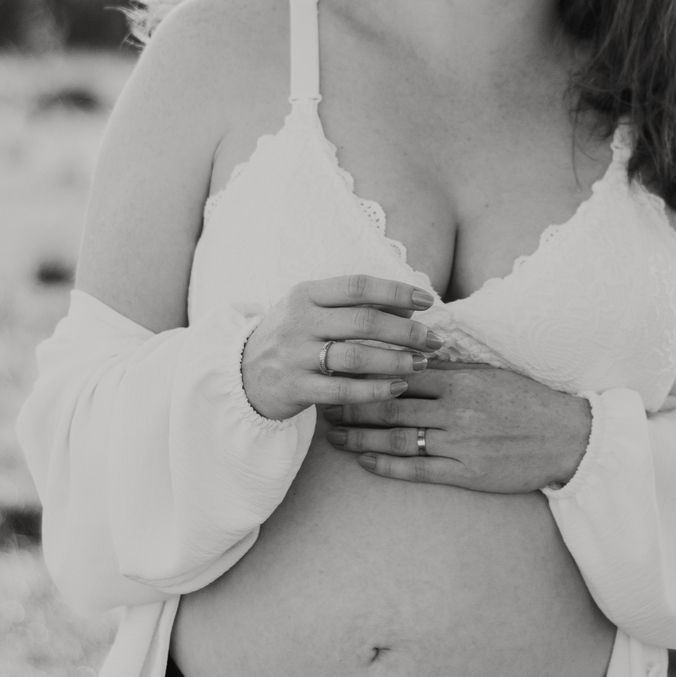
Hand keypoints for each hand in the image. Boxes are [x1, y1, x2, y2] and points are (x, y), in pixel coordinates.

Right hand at [241, 275, 442, 421]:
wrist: (241, 374)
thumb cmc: (291, 337)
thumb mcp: (314, 311)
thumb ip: (355, 306)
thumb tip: (408, 307)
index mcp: (306, 294)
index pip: (357, 286)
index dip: (396, 292)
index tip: (427, 301)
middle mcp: (299, 321)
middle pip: (363, 322)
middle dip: (406, 331)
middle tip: (434, 340)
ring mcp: (295, 356)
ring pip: (356, 357)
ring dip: (396, 361)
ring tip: (422, 363)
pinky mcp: (296, 388)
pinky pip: (343, 390)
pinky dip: (375, 390)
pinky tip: (399, 388)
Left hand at [323, 361, 591, 493]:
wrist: (566, 438)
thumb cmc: (527, 401)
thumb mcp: (491, 373)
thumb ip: (452, 367)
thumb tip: (413, 355)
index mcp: (460, 380)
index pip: (400, 371)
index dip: (365, 373)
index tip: (339, 371)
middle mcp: (454, 410)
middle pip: (390, 405)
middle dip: (351, 405)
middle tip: (323, 405)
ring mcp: (459, 443)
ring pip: (397, 438)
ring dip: (360, 438)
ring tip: (335, 437)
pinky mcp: (465, 473)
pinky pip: (417, 469)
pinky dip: (387, 466)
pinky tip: (365, 462)